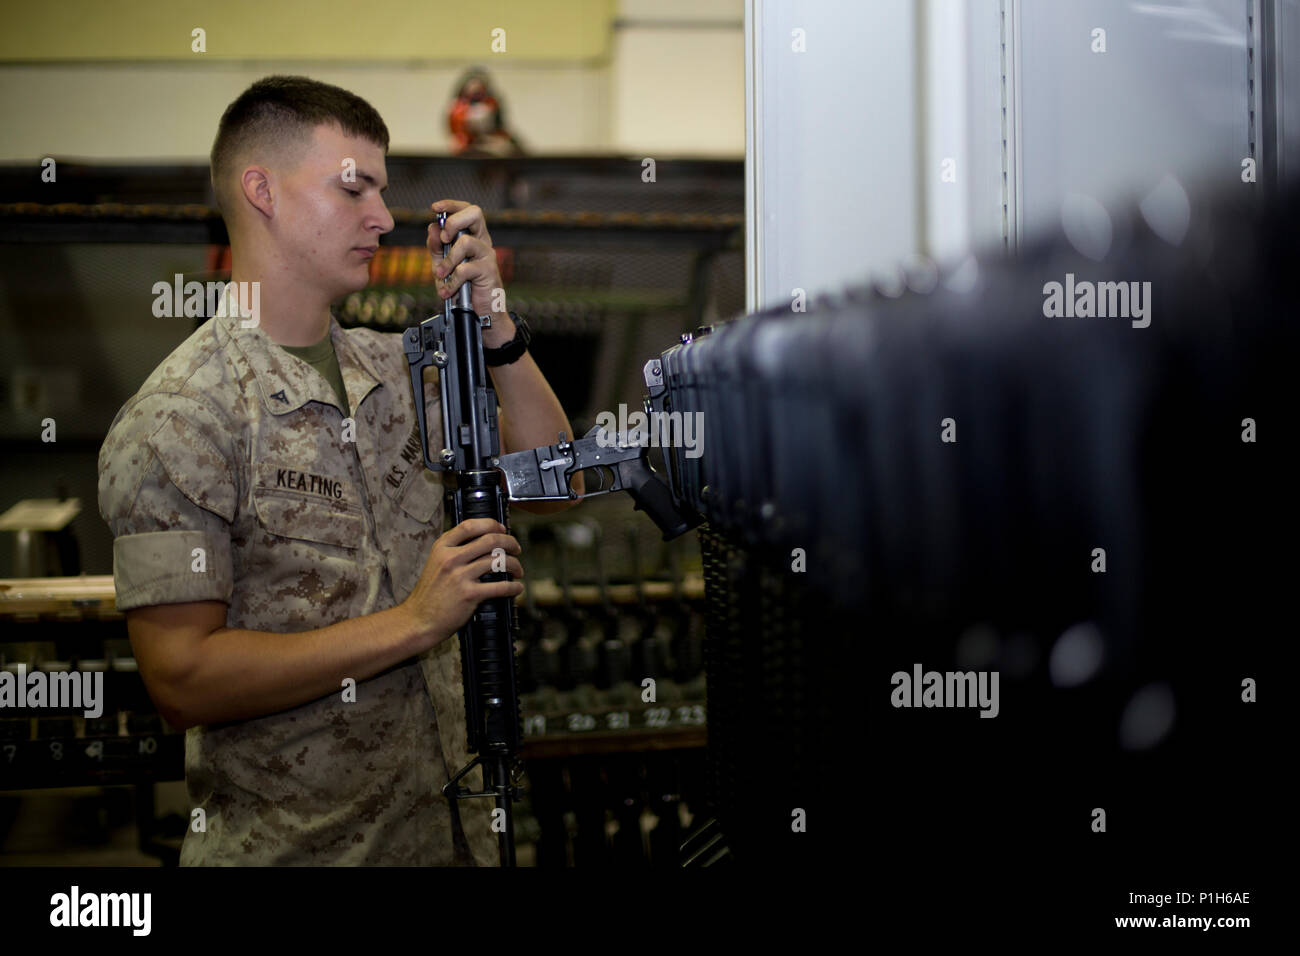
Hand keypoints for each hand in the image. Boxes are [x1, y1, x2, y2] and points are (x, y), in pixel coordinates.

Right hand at [400, 517, 523, 648]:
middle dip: (510, 542)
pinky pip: (500, 586)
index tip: (502, 529)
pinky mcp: (469, 594)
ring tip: (517, 570)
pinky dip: (513, 587)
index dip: (491, 524)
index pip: (470, 525)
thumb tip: (483, 542)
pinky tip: (516, 588)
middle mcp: (451, 558)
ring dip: (515, 565)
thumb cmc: (430, 594)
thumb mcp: (435, 563)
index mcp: (442, 547)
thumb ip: (454, 550)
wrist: (418, 620)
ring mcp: (460, 576)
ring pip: (498, 561)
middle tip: (516, 549)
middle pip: (490, 540)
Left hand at [428, 199, 515, 347]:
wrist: (478, 313)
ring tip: (440, 274)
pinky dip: (451, 282)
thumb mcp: (443, 265)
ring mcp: (487, 254)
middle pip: (475, 213)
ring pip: (465, 242)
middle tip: (444, 236)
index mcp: (472, 235)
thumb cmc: (462, 288)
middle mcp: (482, 241)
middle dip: (454, 220)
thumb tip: (432, 227)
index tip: (435, 208)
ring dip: (447, 260)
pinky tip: (446, 291)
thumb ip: (436, 247)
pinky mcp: (488, 270)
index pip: (466, 210)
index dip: (451, 205)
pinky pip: (465, 269)